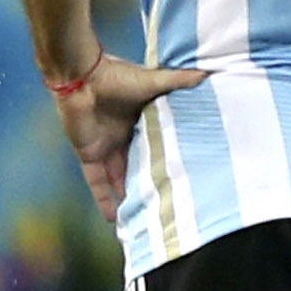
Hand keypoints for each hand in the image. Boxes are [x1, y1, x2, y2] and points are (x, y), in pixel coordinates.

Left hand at [55, 57, 203, 220]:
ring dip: (127, 194)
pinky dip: (103, 198)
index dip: (166, 154)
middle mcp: (123, 136)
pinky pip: (97, 181)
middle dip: (148, 179)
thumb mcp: (154, 80)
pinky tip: (113, 217)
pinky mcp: (89, 154)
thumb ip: (179, 80)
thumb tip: (207, 74)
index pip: (155, 141)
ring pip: (119, 177)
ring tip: (143, 215)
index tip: (182, 169)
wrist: (82, 78)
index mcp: (140, 118)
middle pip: (137, 163)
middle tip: (165, 199)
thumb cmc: (117, 76)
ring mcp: (105, 147)